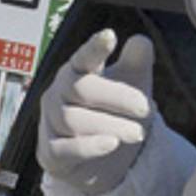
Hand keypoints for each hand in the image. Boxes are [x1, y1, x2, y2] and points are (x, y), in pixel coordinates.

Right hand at [37, 29, 153, 195]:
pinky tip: (111, 144)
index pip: (83, 58)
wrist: (101, 159)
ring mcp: (51, 123)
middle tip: (145, 108)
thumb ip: (136, 62)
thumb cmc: (112, 113)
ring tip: (137, 133)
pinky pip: (64, 148)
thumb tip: (140, 42)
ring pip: (73, 119)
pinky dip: (88, 147)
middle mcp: (58, 94)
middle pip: (80, 88)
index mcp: (76, 72)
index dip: (95, 48)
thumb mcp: (130, 85)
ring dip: (110, 126)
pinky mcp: (50, 152)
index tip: (110, 36)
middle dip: (116, 97)